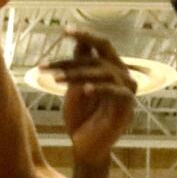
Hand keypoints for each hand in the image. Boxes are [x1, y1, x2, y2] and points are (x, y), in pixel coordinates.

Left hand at [46, 30, 135, 164]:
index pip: (100, 45)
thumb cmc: (81, 118)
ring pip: (104, 71)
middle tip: (49, 63)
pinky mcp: (127, 107)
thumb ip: (79, 66)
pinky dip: (99, 89)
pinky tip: (84, 90)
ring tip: (55, 80)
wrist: (85, 147)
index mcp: (111, 68)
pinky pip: (115, 92)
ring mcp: (126, 91)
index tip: (64, 30)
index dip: (84, 35)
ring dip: (77, 74)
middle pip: (103, 53)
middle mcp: (122, 75)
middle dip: (74, 56)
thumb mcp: (74, 88)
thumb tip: (78, 42)